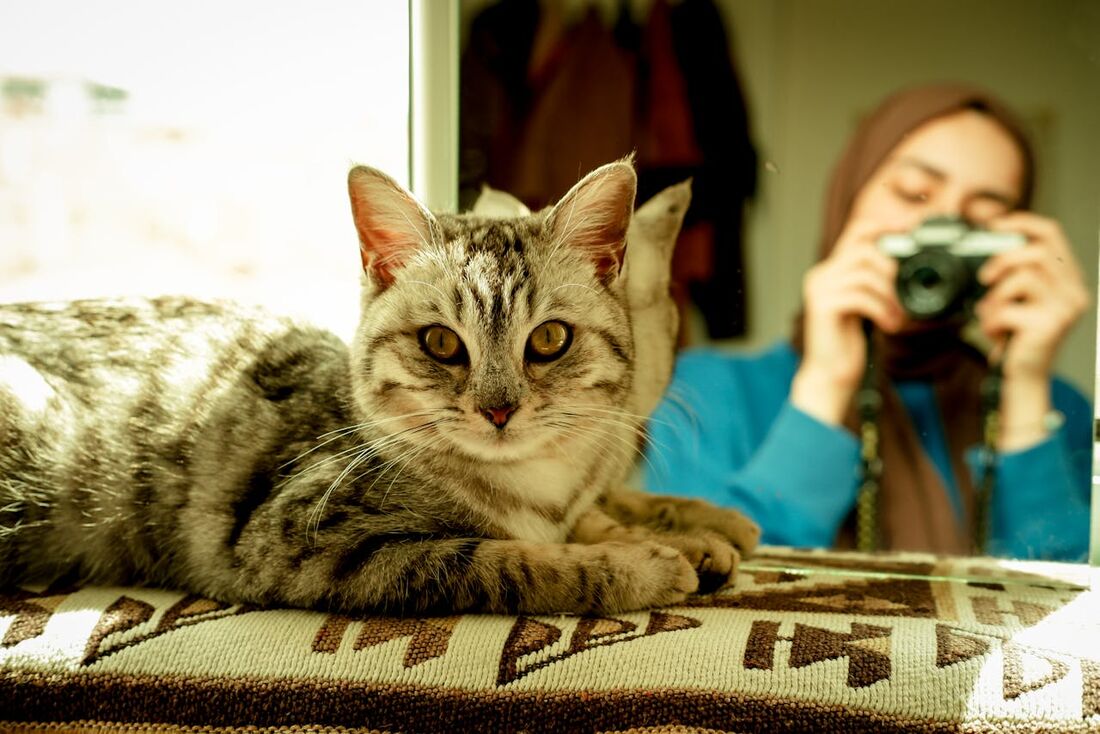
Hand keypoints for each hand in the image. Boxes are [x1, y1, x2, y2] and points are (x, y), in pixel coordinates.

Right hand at [791, 219, 904, 424]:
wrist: (831, 374)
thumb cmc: (850, 342)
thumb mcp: (867, 305)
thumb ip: (876, 283)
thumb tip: (905, 266)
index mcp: (831, 270)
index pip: (856, 233)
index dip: (884, 225)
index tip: (911, 226)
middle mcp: (821, 274)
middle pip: (863, 249)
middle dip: (890, 268)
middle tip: (902, 295)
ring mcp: (819, 288)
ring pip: (864, 272)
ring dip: (889, 295)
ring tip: (898, 316)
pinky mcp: (822, 305)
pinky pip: (860, 295)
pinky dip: (882, 309)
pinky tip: (889, 324)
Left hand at [976, 212, 1088, 448]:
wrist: (1021, 378)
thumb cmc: (1015, 339)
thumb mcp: (1015, 300)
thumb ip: (1012, 274)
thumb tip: (989, 242)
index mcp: (1067, 280)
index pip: (1053, 234)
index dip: (1023, 222)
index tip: (996, 224)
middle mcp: (1074, 292)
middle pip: (1039, 251)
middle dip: (1003, 260)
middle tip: (985, 279)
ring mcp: (1065, 309)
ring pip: (1024, 276)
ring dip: (996, 296)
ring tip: (992, 316)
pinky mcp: (1050, 326)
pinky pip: (1010, 308)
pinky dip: (993, 320)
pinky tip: (996, 333)